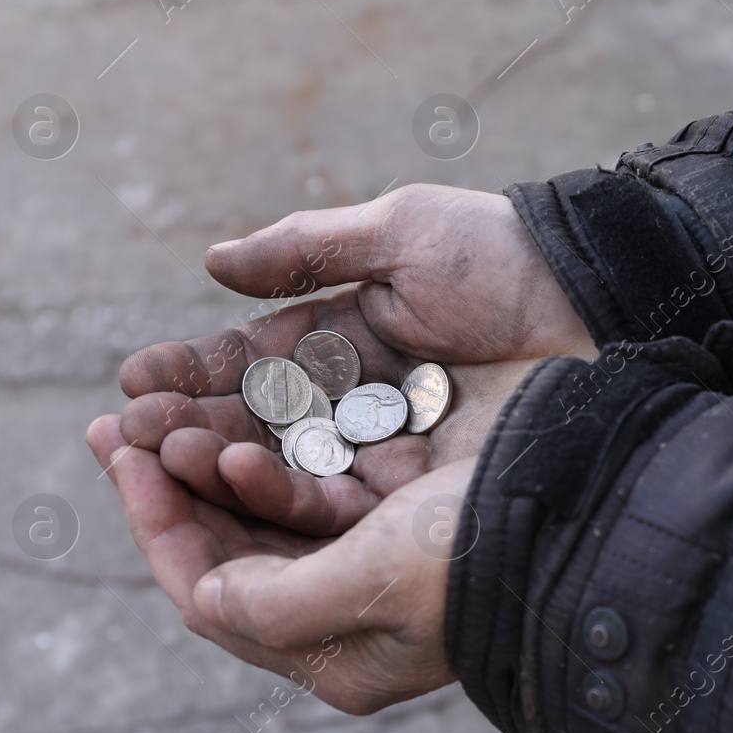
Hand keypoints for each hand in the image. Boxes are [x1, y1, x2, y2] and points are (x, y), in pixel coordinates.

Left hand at [87, 415, 472, 712]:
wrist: (587, 496)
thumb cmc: (477, 552)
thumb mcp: (366, 588)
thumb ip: (271, 605)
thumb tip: (202, 602)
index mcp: (338, 650)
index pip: (212, 592)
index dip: (157, 524)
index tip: (121, 456)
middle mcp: (351, 604)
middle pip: (231, 543)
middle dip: (170, 485)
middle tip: (116, 425)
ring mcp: (377, 548)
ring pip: (266, 502)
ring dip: (213, 452)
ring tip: (162, 406)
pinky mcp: (404, 497)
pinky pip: (317, 470)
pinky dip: (274, 438)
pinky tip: (244, 407)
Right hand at [114, 185, 592, 527]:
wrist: (607, 302)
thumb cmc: (506, 256)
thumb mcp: (404, 232)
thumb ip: (311, 249)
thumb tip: (211, 263)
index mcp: (351, 333)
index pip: (256, 360)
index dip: (196, 372)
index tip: (132, 384)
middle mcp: (363, 398)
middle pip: (264, 421)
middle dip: (192, 426)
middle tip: (125, 439)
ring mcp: (395, 446)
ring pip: (298, 464)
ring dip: (230, 466)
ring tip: (168, 465)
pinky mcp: (432, 489)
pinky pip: (356, 499)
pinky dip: (301, 499)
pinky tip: (248, 499)